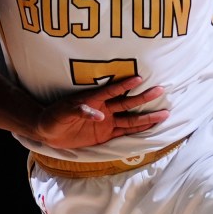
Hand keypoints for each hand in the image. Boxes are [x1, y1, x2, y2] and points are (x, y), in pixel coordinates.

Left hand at [34, 75, 167, 151]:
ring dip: (146, 117)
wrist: (48, 131)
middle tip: (160, 90)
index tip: (139, 78)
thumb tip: (98, 115)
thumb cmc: (54, 117)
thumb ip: (80, 111)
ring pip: (131, 119)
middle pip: (128, 103)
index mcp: (94, 100)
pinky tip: (150, 128)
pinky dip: (137, 131)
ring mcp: (106, 122)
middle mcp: (104, 109)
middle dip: (144, 98)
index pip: (112, 90)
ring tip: (164, 113)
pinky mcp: (104, 135)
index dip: (125, 84)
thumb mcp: (64, 112)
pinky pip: (124, 133)